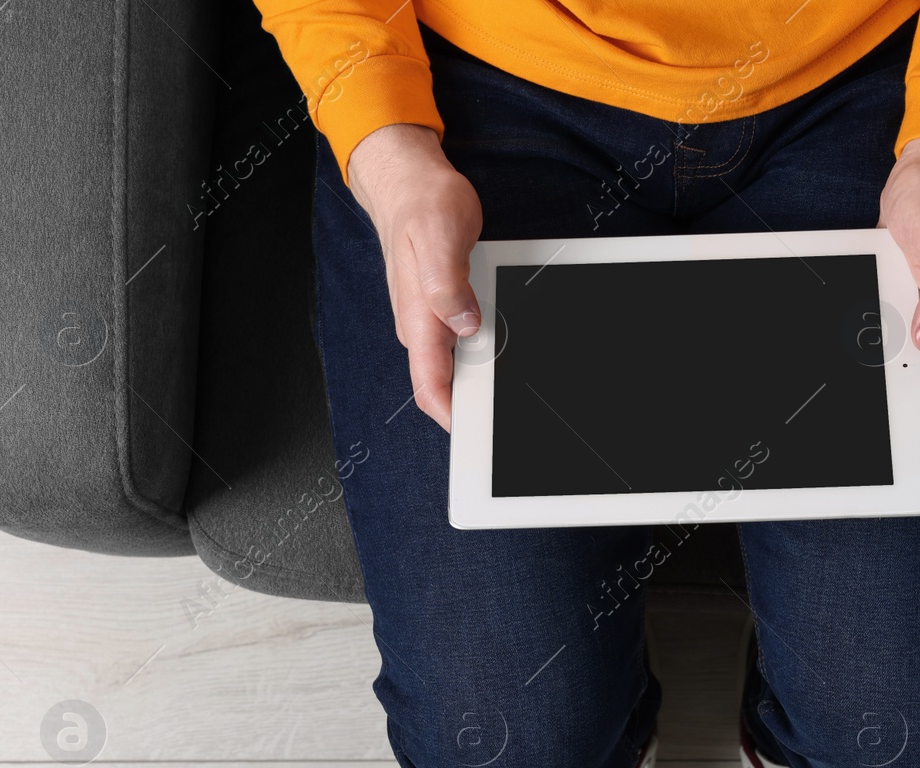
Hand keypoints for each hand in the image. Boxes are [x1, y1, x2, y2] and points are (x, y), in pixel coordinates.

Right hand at [348, 123, 483, 432]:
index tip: (476, 435)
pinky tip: (503, 350)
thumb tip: (463, 325)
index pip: (429, 386)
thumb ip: (447, 285)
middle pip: (443, 383)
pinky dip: (481, 352)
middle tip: (510, 414)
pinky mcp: (442, 304)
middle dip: (473, 404)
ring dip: (479, 379)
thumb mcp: (440, 237)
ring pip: (454, 364)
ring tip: (514, 389)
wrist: (405, 179)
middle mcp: (421, 324)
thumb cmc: (421, 203)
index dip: (451, 417)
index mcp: (418, 318)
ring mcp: (430, 316)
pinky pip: (460, 340)